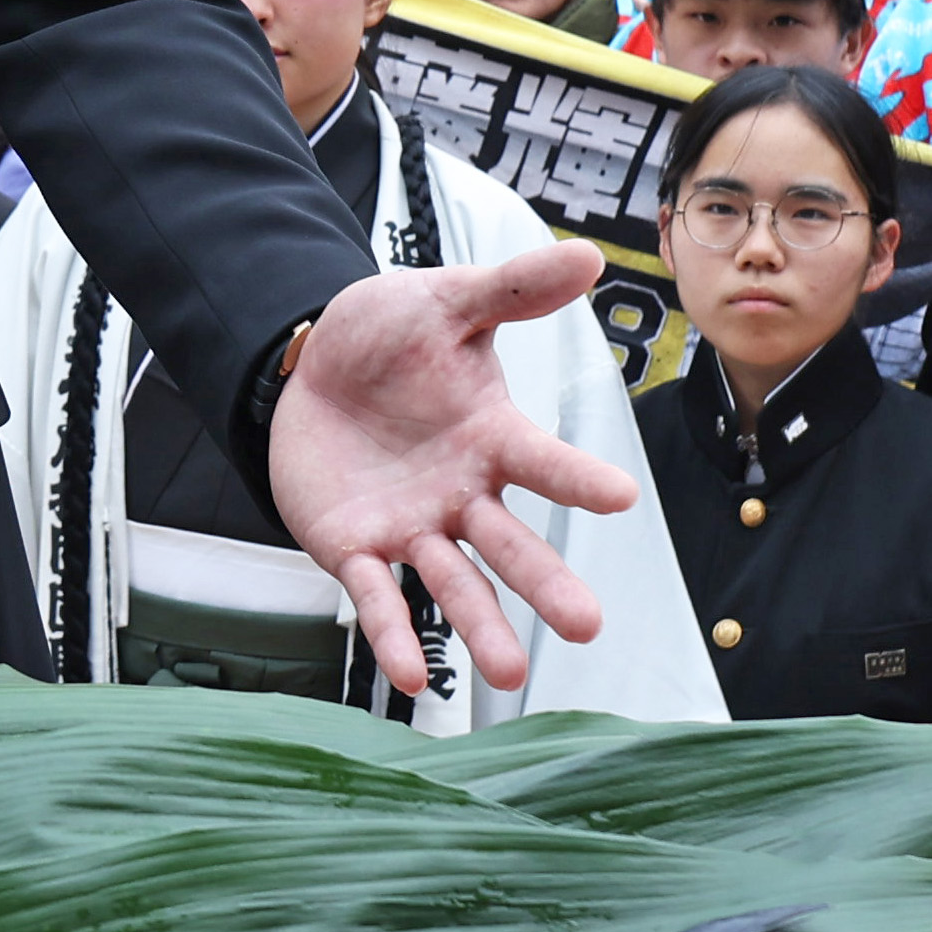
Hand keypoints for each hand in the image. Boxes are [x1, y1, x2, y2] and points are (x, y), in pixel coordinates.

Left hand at [261, 246, 635, 695]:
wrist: (309, 364)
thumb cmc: (388, 337)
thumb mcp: (445, 303)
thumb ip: (511, 289)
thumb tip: (586, 255)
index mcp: (491, 436)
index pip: (543, 461)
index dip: (579, 478)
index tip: (623, 498)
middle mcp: (462, 493)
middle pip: (511, 544)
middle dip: (547, 584)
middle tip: (588, 628)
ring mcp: (411, 526)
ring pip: (453, 583)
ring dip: (481, 628)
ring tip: (510, 675)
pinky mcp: (356, 548)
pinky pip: (376, 596)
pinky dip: (392, 635)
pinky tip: (413, 676)